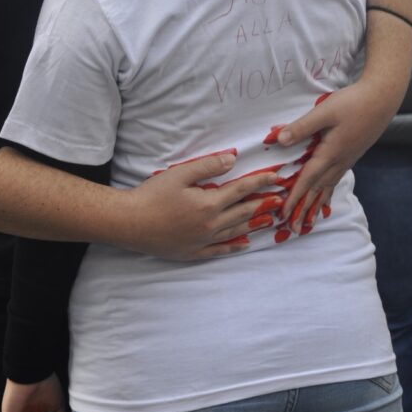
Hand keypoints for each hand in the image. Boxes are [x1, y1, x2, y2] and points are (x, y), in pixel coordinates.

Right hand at [119, 151, 277, 259]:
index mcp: (209, 204)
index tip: (277, 177)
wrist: (130, 223)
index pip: (241, 190)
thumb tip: (233, 159)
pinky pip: (220, 250)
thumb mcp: (180, 174)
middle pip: (243, 212)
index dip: (260, 182)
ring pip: (235, 232)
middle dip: (264, 203)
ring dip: (254, 224)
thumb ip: (208, 166)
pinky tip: (244, 244)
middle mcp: (210, 225)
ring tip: (270, 219)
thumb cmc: (152, 195)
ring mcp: (203, 241)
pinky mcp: (193, 252)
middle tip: (281, 198)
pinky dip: (234, 246)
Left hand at [273, 76, 398, 224]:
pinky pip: (336, 179)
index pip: (307, 180)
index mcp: (330, 153)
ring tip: (308, 221)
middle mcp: (339, 161)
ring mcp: (347, 160)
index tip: (283, 214)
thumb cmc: (352, 103)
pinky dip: (327, 192)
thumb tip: (279, 140)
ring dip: (316, 204)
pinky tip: (326, 195)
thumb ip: (301, 127)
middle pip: (317, 190)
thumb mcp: (324, 112)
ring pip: (328, 187)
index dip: (294, 197)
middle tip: (293, 229)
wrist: (382, 99)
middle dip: (303, 209)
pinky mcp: (352, 154)